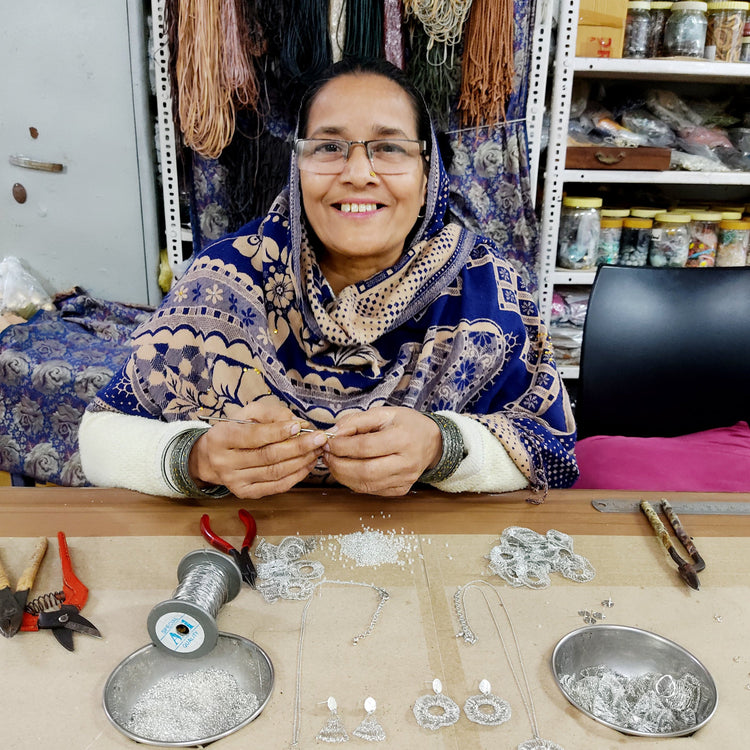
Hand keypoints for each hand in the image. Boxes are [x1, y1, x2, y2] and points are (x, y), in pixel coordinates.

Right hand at [189, 400, 329, 498]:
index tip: (299, 425)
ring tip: (317, 450)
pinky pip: (276, 486)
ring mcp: (235, 481)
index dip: (278, 431)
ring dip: (301, 461)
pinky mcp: (245, 493)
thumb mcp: (246, 414)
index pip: (254, 436)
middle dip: (299, 446)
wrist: (210, 457)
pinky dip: (296, 476)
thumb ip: (270, 414)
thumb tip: (296, 423)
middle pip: (268, 456)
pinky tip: (308, 464)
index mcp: (221, 438)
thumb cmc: (233, 431)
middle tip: (319, 438)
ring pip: (275, 472)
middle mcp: (225, 462)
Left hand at [323, 406, 441, 495]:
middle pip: (364, 471)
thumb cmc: (407, 424)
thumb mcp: (384, 413)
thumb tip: (333, 433)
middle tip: (326, 455)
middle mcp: (406, 463)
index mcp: (403, 438)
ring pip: (365, 485)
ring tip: (333, 462)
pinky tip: (348, 471)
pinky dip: (354, 482)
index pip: (365, 447)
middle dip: (338, 465)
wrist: (433, 442)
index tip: (328, 442)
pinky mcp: (401, 490)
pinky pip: (371, 490)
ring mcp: (405, 480)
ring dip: (342, 476)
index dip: (341, 446)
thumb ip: (357, 420)